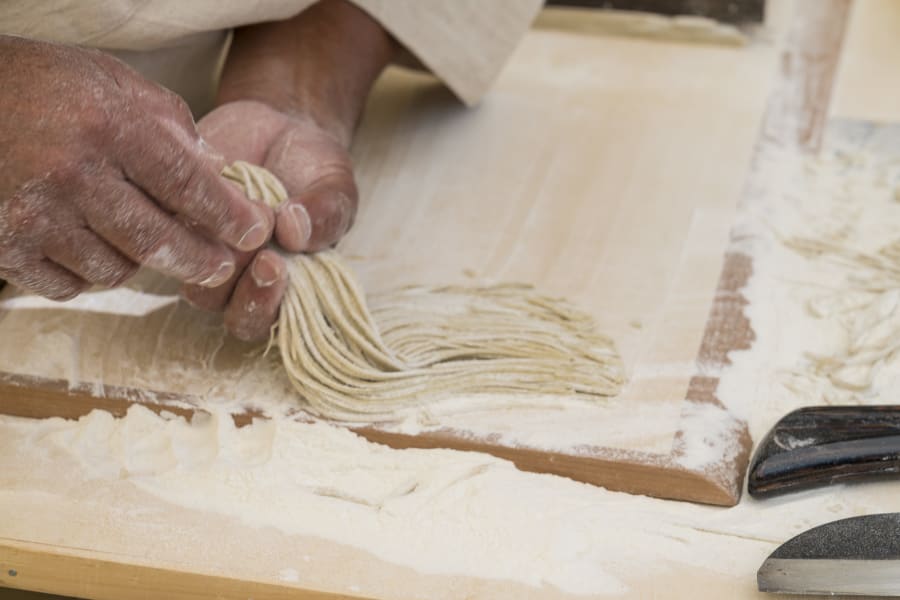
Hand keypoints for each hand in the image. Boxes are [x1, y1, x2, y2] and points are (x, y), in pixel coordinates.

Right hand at [0, 36, 273, 299]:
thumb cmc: (38, 84)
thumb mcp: (110, 81)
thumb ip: (169, 123)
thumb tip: (217, 170)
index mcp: (107, 127)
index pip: (187, 184)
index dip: (228, 215)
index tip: (255, 232)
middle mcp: (72, 175)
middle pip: (156, 242)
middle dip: (199, 260)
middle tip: (220, 266)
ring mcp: (33, 217)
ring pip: (115, 271)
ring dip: (137, 262)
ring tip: (137, 238)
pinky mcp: (3, 248)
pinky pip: (69, 285)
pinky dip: (88, 275)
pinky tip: (88, 247)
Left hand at [182, 100, 357, 340]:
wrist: (280, 127)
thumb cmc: (314, 168)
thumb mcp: (335, 187)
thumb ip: (328, 215)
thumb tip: (296, 232)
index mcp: (288, 284)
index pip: (271, 321)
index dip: (266, 304)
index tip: (275, 265)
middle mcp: (246, 279)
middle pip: (233, 314)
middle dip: (245, 291)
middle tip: (261, 254)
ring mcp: (209, 253)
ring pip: (197, 283)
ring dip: (215, 257)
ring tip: (234, 215)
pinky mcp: (178, 220)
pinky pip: (170, 233)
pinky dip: (188, 215)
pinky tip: (213, 185)